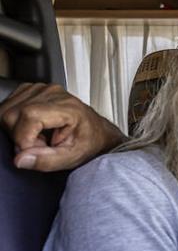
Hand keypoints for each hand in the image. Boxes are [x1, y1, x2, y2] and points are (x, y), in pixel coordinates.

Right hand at [0, 83, 124, 170]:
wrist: (96, 132)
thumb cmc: (88, 142)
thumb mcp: (71, 158)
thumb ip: (46, 161)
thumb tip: (20, 159)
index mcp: (66, 107)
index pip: (29, 116)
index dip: (25, 139)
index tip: (36, 150)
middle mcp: (52, 93)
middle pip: (12, 114)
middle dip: (20, 137)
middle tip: (41, 145)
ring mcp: (41, 89)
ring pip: (6, 111)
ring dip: (17, 129)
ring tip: (39, 136)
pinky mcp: (32, 90)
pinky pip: (9, 106)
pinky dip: (15, 121)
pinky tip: (33, 127)